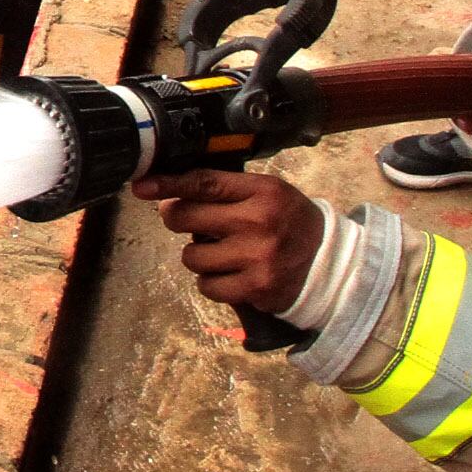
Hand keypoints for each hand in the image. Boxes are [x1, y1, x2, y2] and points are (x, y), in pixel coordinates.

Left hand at [125, 168, 326, 311]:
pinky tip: (229, 275)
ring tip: (221, 252)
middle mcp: (257, 222)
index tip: (142, 185)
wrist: (329, 264)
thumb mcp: (268, 193)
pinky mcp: (254, 288)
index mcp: (261, 191)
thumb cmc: (290, 223)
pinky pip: (207, 286)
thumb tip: (170, 194)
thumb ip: (226, 190)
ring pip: (191, 257)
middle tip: (188, 220)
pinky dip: (211, 282)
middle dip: (178, 218)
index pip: (203, 183)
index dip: (167, 183)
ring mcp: (256, 257)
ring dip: (198, 256)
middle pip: (186, 217)